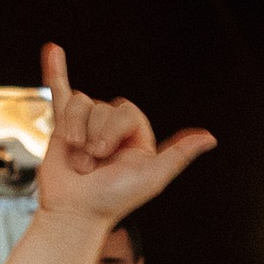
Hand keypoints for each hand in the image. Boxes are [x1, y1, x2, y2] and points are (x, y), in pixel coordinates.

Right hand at [36, 43, 214, 221]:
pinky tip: (53, 51)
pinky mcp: (62, 126)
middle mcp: (113, 131)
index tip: (105, 155)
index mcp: (137, 139)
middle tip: (91, 162)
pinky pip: (60, 91)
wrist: (74, 212)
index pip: (127, 110)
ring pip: (80, 103)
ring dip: (74, 129)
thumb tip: (210, 138)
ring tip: (76, 159)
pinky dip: (55, 71)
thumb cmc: (113, 199)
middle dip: (94, 134)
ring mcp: (87, 126)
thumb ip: (179, 155)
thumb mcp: (153, 177)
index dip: (114, 128)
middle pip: (103, 106)